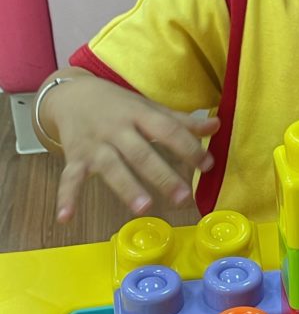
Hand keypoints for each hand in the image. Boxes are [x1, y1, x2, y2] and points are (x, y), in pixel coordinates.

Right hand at [38, 72, 220, 221]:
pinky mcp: (74, 158)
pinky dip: (66, 197)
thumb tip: (216, 126)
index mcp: (140, 114)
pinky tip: (66, 217)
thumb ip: (180, 122)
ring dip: (127, 187)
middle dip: (162, 176)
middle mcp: (117, 129)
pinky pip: (70, 178)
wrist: (72, 95)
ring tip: (144, 208)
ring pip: (112, 167)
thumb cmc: (120, 106)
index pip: (167, 130)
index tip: (207, 165)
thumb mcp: (149, 108)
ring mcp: (95, 145)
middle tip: (183, 198)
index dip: (188, 147)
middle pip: (142, 153)